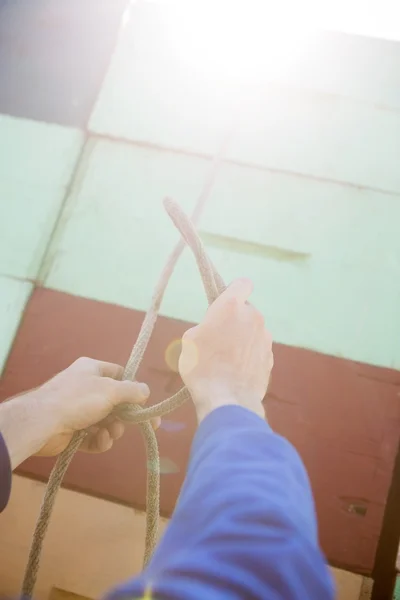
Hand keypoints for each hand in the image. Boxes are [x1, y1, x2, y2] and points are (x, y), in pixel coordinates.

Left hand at [34, 357, 158, 455]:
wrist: (42, 422)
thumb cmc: (78, 399)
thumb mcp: (111, 390)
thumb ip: (132, 390)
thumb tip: (146, 391)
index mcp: (92, 369)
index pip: (119, 374)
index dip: (132, 388)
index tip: (144, 402)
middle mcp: (85, 387)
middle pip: (114, 401)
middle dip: (125, 415)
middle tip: (141, 424)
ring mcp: (77, 410)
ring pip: (105, 421)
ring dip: (113, 429)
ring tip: (111, 433)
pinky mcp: (72, 432)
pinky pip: (93, 436)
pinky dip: (100, 440)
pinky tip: (102, 441)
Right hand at [179, 278, 272, 422]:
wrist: (227, 398)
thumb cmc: (201, 365)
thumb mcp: (190, 339)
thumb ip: (206, 325)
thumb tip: (215, 330)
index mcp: (231, 306)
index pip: (242, 283)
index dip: (235, 290)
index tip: (226, 303)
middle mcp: (253, 316)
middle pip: (246, 310)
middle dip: (236, 319)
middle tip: (219, 338)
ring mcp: (265, 338)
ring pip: (253, 330)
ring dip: (243, 338)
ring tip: (227, 359)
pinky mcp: (270, 357)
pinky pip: (257, 349)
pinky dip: (249, 356)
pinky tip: (237, 371)